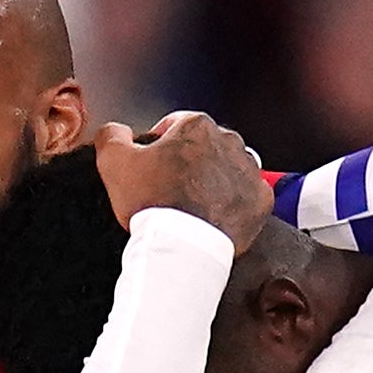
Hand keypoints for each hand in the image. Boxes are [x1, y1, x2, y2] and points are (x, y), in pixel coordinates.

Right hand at [93, 112, 271, 250]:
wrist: (182, 247)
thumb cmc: (153, 204)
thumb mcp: (114, 162)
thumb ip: (111, 136)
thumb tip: (115, 131)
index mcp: (196, 126)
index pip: (175, 125)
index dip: (159, 146)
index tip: (154, 167)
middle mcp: (229, 142)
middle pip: (205, 147)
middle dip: (190, 163)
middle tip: (171, 190)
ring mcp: (248, 171)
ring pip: (228, 169)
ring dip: (214, 181)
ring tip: (193, 206)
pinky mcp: (260, 201)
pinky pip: (248, 197)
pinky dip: (234, 204)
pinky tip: (214, 217)